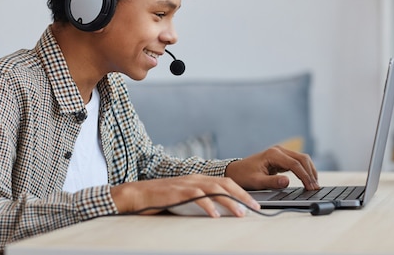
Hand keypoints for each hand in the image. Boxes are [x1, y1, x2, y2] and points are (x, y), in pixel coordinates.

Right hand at [110, 174, 259, 217]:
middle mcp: (195, 178)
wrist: (137, 194)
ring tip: (241, 213)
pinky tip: (215, 215)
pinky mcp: (177, 192)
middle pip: (225, 183)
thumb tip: (218, 211)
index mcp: (198, 179)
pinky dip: (208, 206)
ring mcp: (186, 184)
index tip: (254, 204)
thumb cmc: (160, 198)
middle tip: (256, 208)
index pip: (225, 182)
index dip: (242, 192)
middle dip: (243, 195)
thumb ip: (199, 200)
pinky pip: (197, 197)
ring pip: (214, 189)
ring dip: (230, 201)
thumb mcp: (184, 197)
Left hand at [224, 145, 318, 190]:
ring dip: (310, 171)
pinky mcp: (282, 158)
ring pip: (302, 159)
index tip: (311, 188)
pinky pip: (297, 162)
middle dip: (310, 173)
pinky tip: (308, 180)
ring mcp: (281, 153)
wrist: (236, 171)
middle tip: (315, 188)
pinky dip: (305, 170)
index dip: (305, 176)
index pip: (294, 164)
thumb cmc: (244, 176)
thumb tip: (287, 182)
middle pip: (302, 158)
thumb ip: (272, 182)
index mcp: (273, 154)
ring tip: (314, 185)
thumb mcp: (256, 181)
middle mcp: (279, 150)